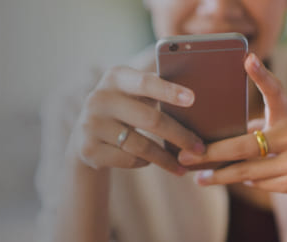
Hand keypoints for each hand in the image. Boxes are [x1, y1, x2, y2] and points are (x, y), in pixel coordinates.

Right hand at [66, 66, 204, 175]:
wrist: (86, 135)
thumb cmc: (123, 109)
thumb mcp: (132, 93)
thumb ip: (155, 90)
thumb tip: (194, 101)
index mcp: (115, 78)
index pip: (145, 83)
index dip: (169, 90)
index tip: (192, 99)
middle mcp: (99, 98)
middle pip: (150, 119)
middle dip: (180, 136)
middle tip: (200, 148)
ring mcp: (91, 124)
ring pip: (140, 146)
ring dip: (165, 159)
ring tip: (183, 165)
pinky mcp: (88, 149)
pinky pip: (128, 160)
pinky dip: (144, 162)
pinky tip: (149, 161)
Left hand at [179, 53, 286, 193]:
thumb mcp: (282, 120)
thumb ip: (255, 123)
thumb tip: (214, 132)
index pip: (274, 91)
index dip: (262, 75)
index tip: (248, 59)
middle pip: (242, 146)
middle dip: (209, 155)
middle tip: (184, 157)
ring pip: (247, 172)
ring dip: (220, 176)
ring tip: (201, 177)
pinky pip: (259, 184)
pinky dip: (245, 182)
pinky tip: (235, 180)